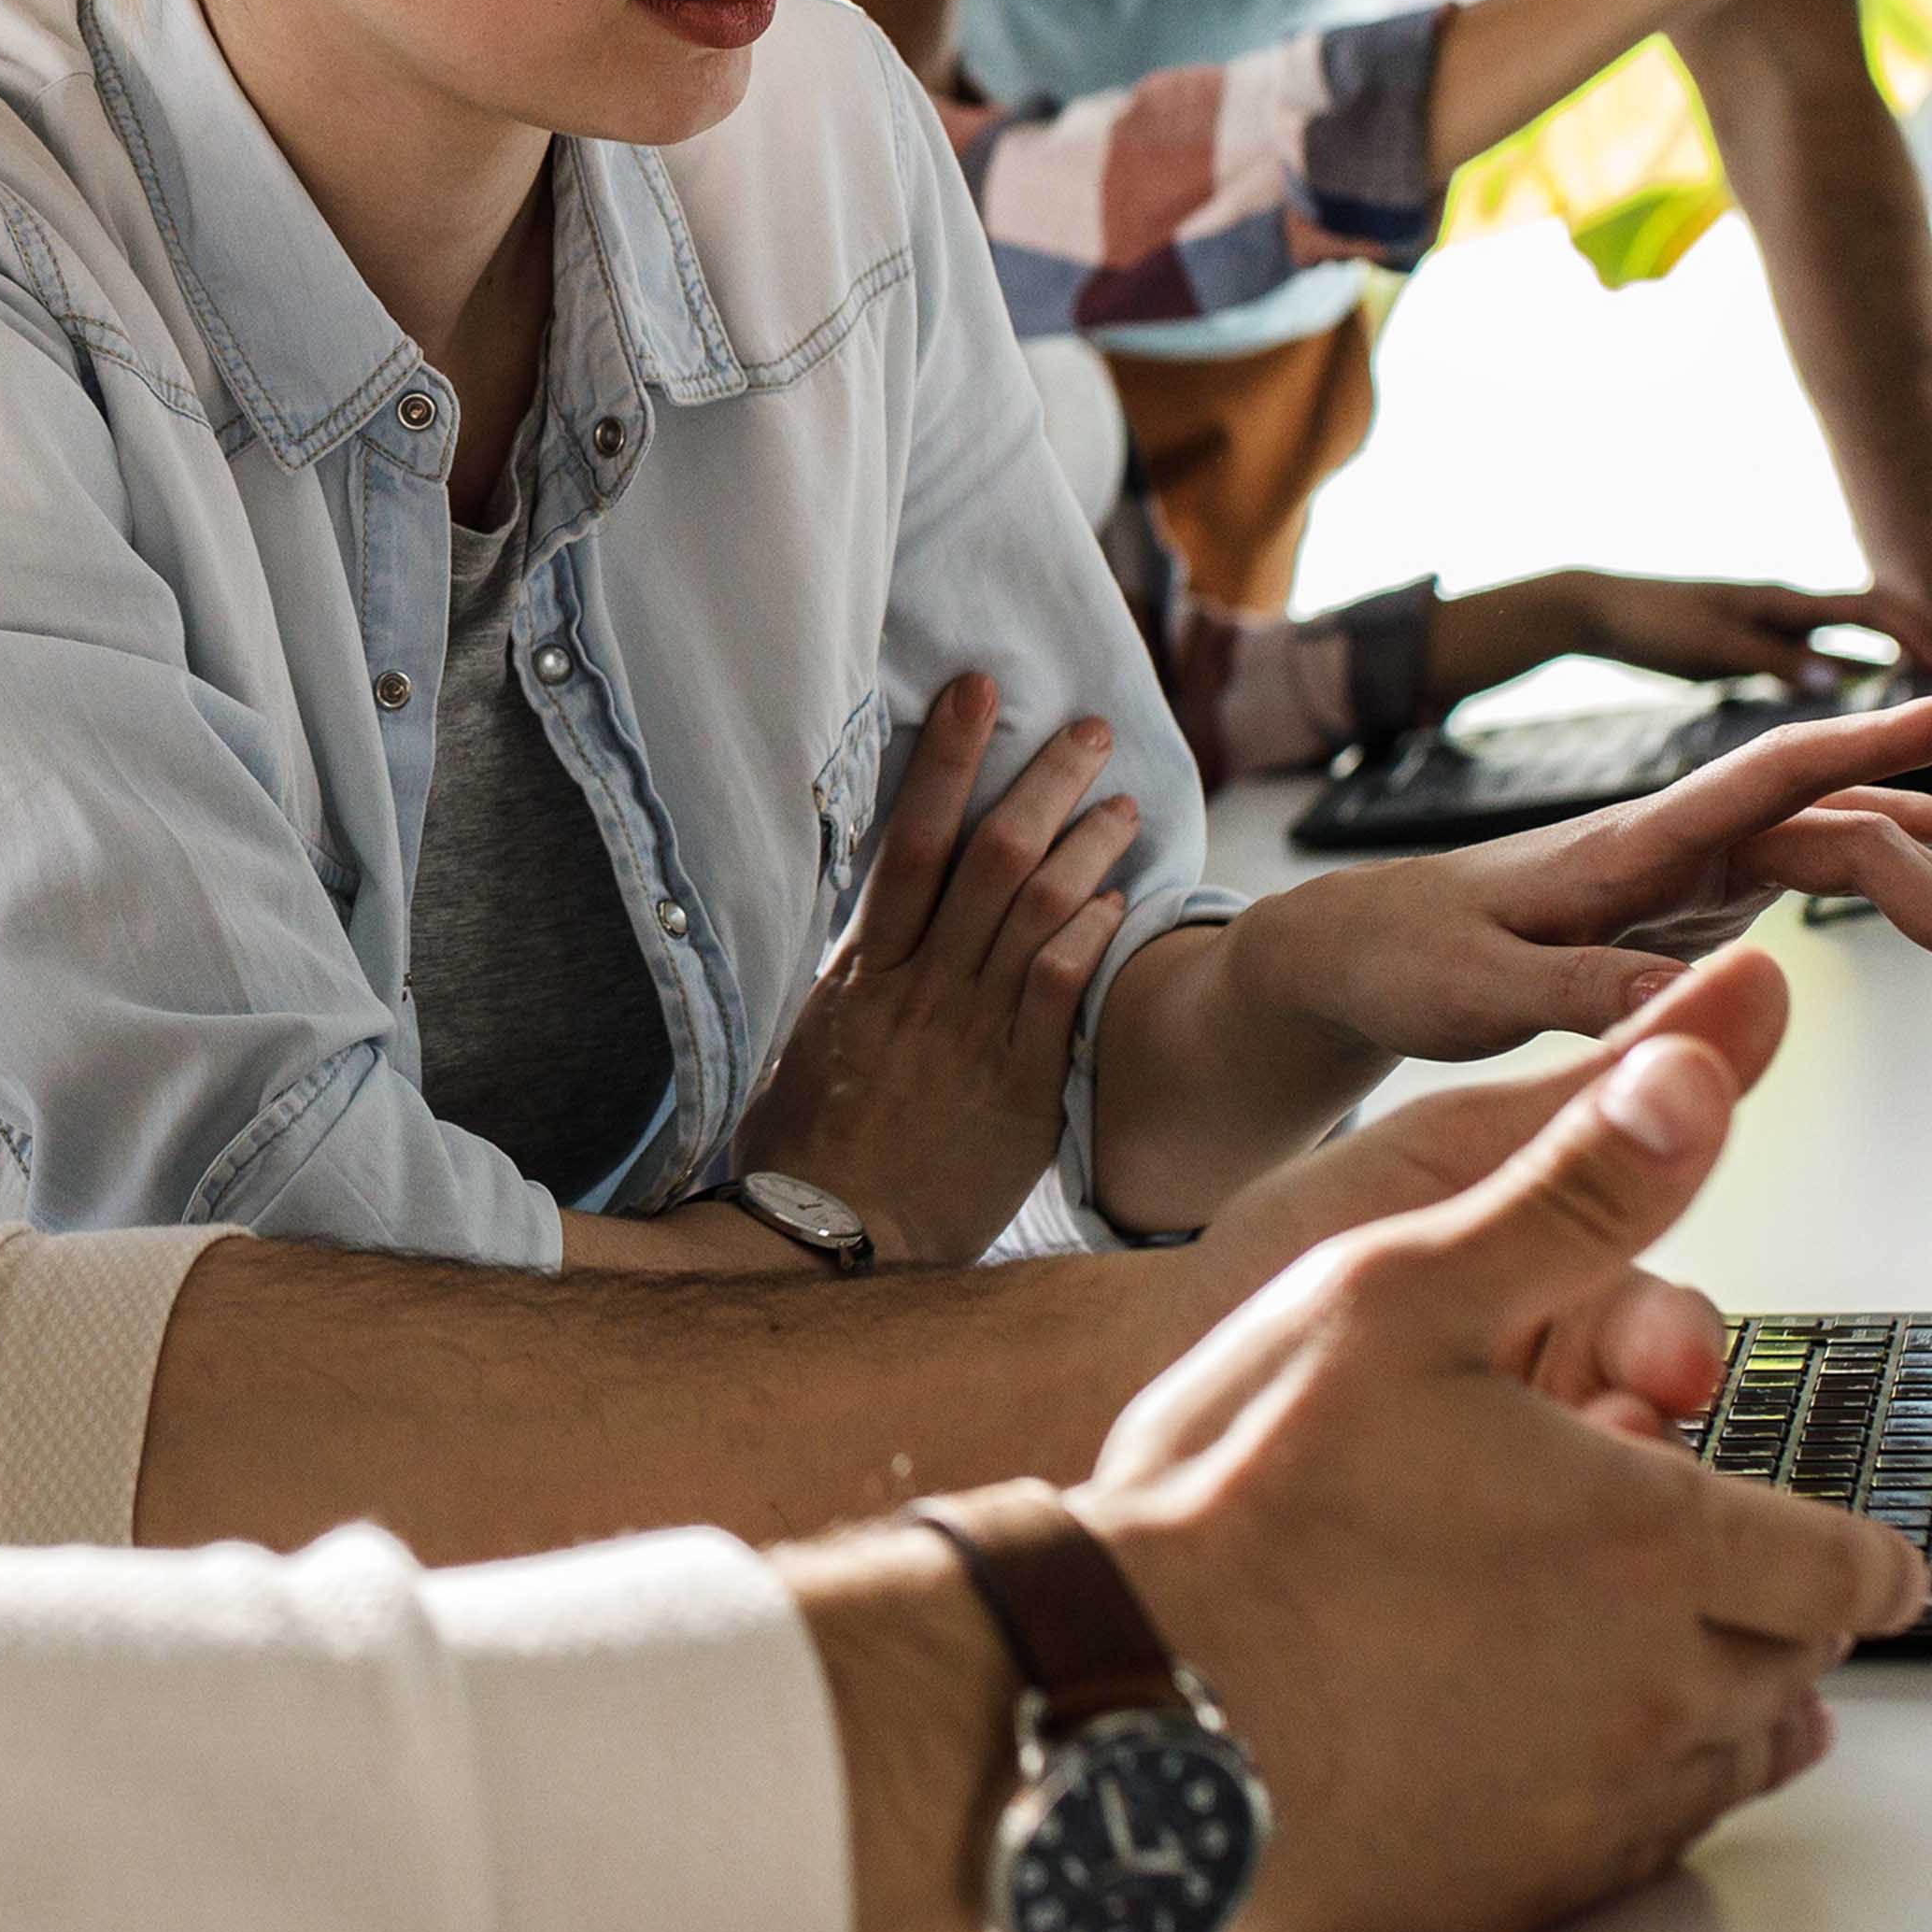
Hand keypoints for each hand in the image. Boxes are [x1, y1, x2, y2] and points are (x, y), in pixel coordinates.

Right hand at [740, 673, 1141, 1263]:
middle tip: (1087, 728)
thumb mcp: (814, 1044)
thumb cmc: (807, 1147)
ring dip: (1084, 846)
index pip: (912, 837)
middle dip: (1040, 780)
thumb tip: (880, 930)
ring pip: (1034, 910)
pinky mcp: (1015, 1085)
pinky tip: (1116, 901)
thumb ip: (859, 983)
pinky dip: (1085, 938)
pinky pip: (1055, 992)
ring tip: (1123, 803)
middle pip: (987, 854)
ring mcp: (969, 1031)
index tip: (978, 694)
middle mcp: (919, 984)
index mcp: (865, 968)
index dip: (948, 757)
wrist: (829, 1237)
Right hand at [1087, 950, 1921, 1931]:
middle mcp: (1654, 1689)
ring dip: (1711, 1714)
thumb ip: (1578, 1192)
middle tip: (1717, 1582)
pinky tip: (1549, 1765)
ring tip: (1653, 1670)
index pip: (1844, 1568)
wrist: (1122, 1686)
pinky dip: (1614, 1808)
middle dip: (1770, 1619)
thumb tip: (1706, 1076)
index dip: (1859, 1551)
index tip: (1867, 1557)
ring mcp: (1584, 1810)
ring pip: (1722, 1771)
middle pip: (1792, 1671)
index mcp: (1654, 1539)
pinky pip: (1622, 1861)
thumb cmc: (1246, 1491)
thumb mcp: (1403, 1288)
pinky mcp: (1506, 1899)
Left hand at [1228, 681, 1931, 1062]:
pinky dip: (1893, 900)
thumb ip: (1580, 990)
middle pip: (1844, 837)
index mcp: (1634, 842)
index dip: (1884, 737)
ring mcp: (1693, 869)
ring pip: (1844, 862)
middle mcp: (1679, 841)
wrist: (1363, 948)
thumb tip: (1692, 1004)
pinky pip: (1816, 888)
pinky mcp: (1692, 905)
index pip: (1779, 769)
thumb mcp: (1482, 988)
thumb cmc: (1409, 956)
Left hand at [1555, 568, 1931, 687]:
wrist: (1600, 611)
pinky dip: (1854, 675)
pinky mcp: (1756, 649)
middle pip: (1874, 617)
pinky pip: (1821, 660)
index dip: (1919, 631)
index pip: (1870, 610)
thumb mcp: (1711, 645)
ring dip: (1894, 657)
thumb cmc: (1651, 623)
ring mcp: (1774, 629)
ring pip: (1852, 640)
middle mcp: (1787, 612)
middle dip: (1923, 636)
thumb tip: (1839, 679)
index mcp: (1782, 605)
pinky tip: (1871, 699)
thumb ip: (1772, 661)